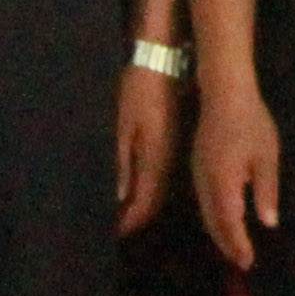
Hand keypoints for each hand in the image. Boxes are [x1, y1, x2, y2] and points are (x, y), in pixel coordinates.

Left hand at [112, 55, 181, 235]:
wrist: (165, 61)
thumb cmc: (138, 90)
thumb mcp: (124, 125)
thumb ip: (124, 163)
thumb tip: (122, 196)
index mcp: (156, 158)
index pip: (145, 202)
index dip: (131, 221)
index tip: (117, 233)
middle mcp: (170, 161)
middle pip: (156, 201)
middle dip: (138, 217)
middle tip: (120, 228)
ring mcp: (176, 151)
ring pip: (163, 189)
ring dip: (146, 204)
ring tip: (127, 214)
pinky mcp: (176, 142)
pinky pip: (166, 175)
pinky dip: (153, 188)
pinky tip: (141, 189)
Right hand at [197, 80, 280, 273]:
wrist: (224, 94)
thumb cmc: (251, 124)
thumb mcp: (266, 157)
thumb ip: (266, 191)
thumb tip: (268, 222)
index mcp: (223, 182)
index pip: (229, 223)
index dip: (237, 245)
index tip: (247, 262)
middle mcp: (205, 183)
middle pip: (213, 222)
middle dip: (227, 244)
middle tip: (241, 262)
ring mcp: (197, 174)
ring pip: (205, 212)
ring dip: (218, 232)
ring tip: (233, 247)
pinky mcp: (196, 166)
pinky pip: (202, 200)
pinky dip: (213, 216)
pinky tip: (223, 219)